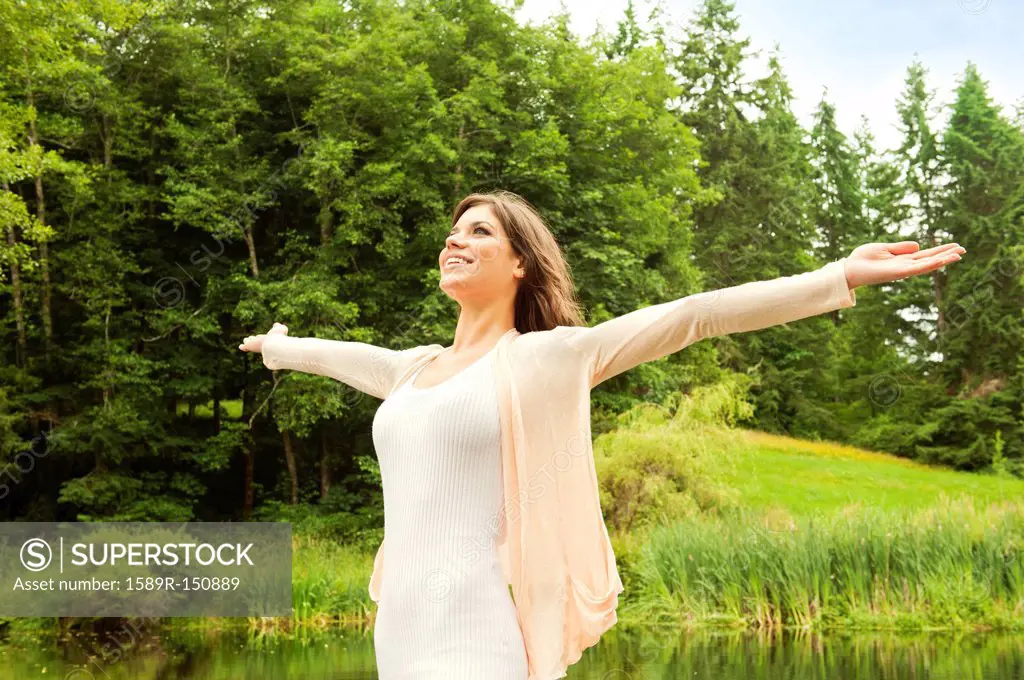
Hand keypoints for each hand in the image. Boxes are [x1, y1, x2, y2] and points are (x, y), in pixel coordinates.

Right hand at [239, 322, 288, 353]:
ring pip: (250, 343)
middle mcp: (262, 343)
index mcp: (269, 340)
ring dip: (248, 341)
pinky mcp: (250, 346)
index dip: (262, 338)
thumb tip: (276, 324)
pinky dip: (243, 346)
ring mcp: (256, 345)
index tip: (260, 337)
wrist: (275, 343)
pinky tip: (241, 347)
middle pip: (257, 342)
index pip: (264, 339)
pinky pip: (246, 346)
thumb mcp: (280, 329)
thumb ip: (278, 326)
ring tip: (245, 340)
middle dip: (254, 340)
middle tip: (251, 339)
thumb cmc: (278, 337)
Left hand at [843, 242, 965, 288]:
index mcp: (902, 259)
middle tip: (963, 249)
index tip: (955, 245)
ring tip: (958, 255)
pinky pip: (916, 269)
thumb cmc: (863, 259)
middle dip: (946, 255)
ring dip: (942, 260)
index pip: (926, 254)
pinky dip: (929, 265)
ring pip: (927, 265)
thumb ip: (900, 247)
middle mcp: (905, 266)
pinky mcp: (897, 273)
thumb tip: (918, 245)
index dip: (940, 250)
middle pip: (930, 259)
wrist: (849, 268)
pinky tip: (941, 261)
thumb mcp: (884, 248)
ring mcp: (902, 270)